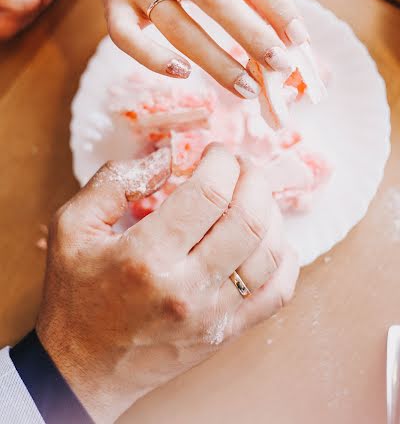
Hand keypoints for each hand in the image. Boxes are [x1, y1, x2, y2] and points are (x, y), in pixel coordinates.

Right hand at [37, 144, 298, 422]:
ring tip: (254, 194)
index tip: (216, 152)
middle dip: (252, 177)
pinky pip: (278, 293)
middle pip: (247, 217)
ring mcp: (212, 314)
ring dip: (271, 211)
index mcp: (146, 256)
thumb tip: (165, 158)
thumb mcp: (72, 227)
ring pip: (269, 251)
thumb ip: (115, 183)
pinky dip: (285, 258)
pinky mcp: (225, 332)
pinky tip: (270, 238)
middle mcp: (187, 287)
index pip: (208, 194)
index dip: (221, 161)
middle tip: (240, 165)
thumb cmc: (76, 295)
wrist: (82, 370)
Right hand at [77, 0, 308, 97]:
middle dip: (251, 35)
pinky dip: (156, 61)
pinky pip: (129, 41)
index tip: (299, 38)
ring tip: (248, 88)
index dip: (275, 3)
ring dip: (217, 62)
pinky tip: (184, 75)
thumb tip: (286, 35)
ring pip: (178, 26)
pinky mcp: (110, 9)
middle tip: (279, 66)